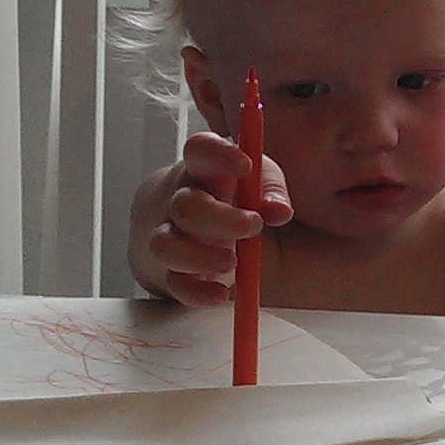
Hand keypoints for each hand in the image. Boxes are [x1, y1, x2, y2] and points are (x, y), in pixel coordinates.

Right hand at [128, 132, 290, 304]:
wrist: (191, 225)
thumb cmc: (230, 194)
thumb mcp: (256, 179)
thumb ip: (270, 188)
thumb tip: (279, 210)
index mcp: (203, 170)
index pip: (199, 150)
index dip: (218, 155)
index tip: (245, 166)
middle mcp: (181, 200)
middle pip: (186, 206)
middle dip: (220, 219)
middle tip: (254, 226)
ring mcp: (171, 235)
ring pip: (165, 245)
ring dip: (198, 257)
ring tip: (232, 261)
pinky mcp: (172, 271)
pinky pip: (174, 284)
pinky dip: (196, 293)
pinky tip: (221, 294)